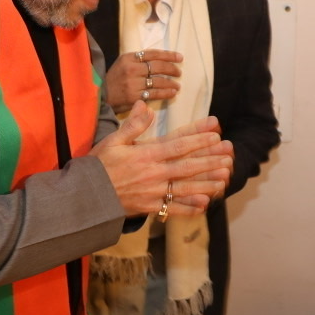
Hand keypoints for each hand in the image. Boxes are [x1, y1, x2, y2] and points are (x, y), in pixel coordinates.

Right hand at [92, 105, 232, 216]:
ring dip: (207, 182)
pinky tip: (205, 204)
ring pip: (185, 187)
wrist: (86, 197)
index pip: (177, 144)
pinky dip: (189, 208)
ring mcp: (153, 192)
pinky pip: (173, 208)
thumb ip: (132, 125)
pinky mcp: (149, 207)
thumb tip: (145, 106)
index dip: (198, 138)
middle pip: (187, 165)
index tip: (216, 132)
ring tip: (225, 176)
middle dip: (210, 159)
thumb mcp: (113, 141)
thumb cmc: (98, 166)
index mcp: (146, 154)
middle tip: (229, 153)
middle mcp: (154, 173)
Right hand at [104, 48, 184, 109]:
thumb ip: (139, 60)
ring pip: (158, 81)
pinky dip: (166, 93)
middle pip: (158, 66)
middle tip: (179, 73)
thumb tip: (161, 59)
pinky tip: (172, 93)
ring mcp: (133, 84)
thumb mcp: (123, 63)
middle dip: (172, 69)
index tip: (180, 58)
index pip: (153, 54)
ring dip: (171, 83)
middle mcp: (131, 69)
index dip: (169, 55)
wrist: (102, 96)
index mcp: (129, 58)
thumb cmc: (115, 79)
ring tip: (177, 85)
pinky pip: (155, 94)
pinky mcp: (135, 97)